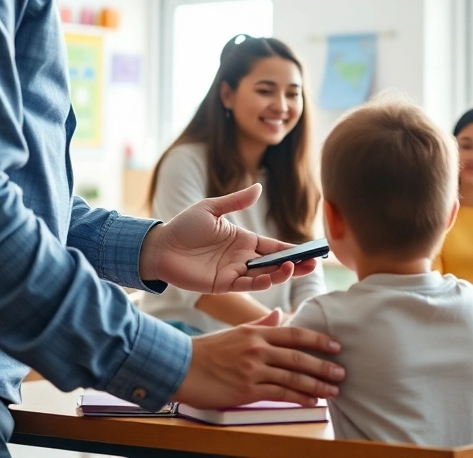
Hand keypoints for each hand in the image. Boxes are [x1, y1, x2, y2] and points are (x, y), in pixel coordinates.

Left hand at [139, 184, 318, 292]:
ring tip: (294, 267)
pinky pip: (246, 285)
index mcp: (244, 240)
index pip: (275, 246)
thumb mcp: (211, 209)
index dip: (293, 250)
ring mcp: (234, 272)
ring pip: (264, 276)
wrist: (159, 246)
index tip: (312, 251)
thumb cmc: (183, 226)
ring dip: (281, 274)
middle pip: (275, 264)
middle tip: (313, 264)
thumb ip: (236, 201)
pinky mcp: (222, 284)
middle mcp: (243, 258)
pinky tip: (272, 278)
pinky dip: (260, 283)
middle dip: (295, 265)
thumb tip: (259, 187)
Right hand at [172, 310, 345, 407]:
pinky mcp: (247, 389)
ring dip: (316, 385)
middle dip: (323, 366)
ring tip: (333, 390)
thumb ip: (259, 324)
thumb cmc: (207, 351)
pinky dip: (298, 398)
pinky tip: (311, 401)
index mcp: (256, 333)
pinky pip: (279, 393)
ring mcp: (253, 369)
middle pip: (298, 357)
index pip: (295, 334)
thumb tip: (278, 315)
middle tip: (342, 372)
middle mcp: (258, 349)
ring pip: (293, 377)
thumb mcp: (235, 332)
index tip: (336, 346)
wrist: (182, 367)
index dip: (318, 340)